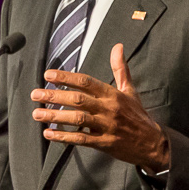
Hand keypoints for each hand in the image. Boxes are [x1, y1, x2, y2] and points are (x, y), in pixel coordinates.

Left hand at [30, 43, 169, 172]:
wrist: (153, 143)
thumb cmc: (137, 115)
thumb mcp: (130, 91)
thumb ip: (120, 69)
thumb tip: (118, 46)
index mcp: (113, 94)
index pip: (86, 82)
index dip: (66, 78)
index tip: (48, 75)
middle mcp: (109, 108)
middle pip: (78, 100)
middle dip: (54, 96)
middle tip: (35, 94)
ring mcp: (106, 126)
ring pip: (77, 119)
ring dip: (55, 116)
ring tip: (37, 114)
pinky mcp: (105, 143)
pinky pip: (81, 139)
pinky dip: (64, 137)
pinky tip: (49, 134)